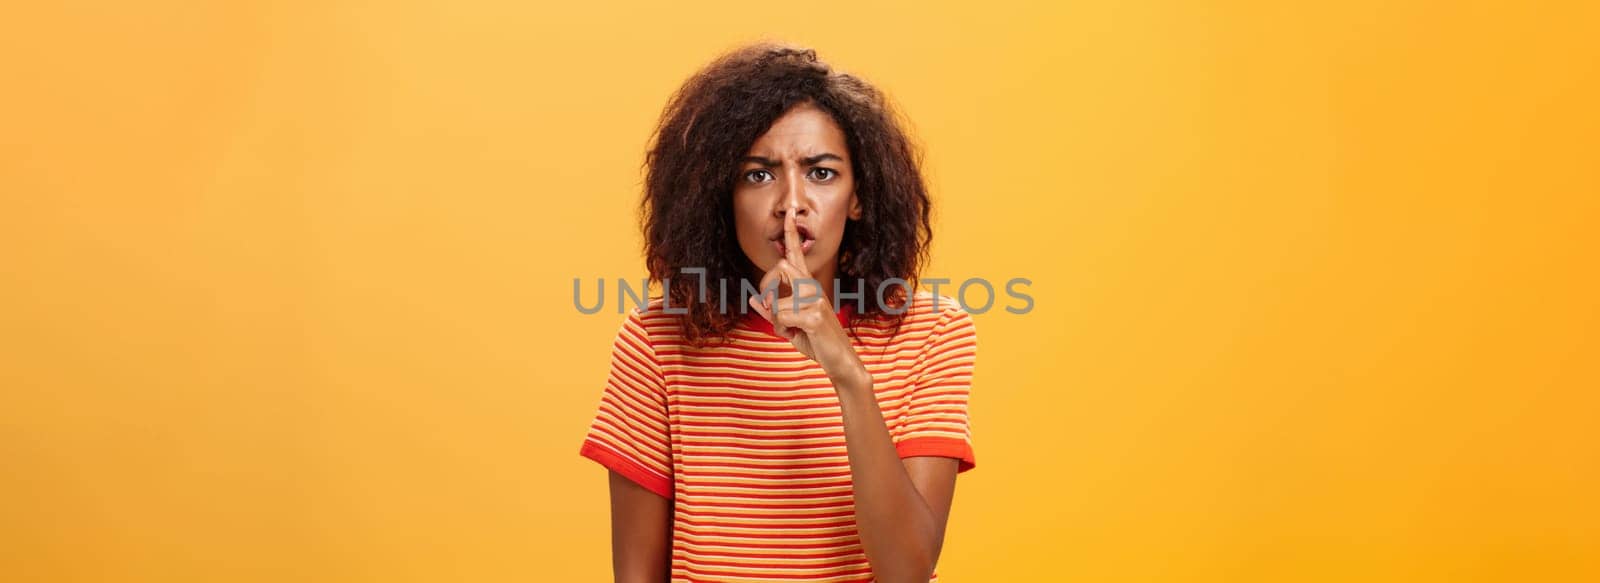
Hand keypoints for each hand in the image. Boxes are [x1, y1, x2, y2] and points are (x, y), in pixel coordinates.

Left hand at [748, 205, 855, 371]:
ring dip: (776, 319)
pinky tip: (794, 335)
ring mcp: (815, 300)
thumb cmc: (816, 342)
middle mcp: (812, 288)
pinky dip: (781, 330)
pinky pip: (780, 316)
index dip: (791, 233)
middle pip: (779, 266)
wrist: (840, 361)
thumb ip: (772, 314)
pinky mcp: (815, 315)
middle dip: (766, 287)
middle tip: (770, 309)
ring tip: (790, 329)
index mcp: (807, 286)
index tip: (789, 212)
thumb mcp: (790, 327)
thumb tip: (753, 301)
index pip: (797, 254)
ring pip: (776, 300)